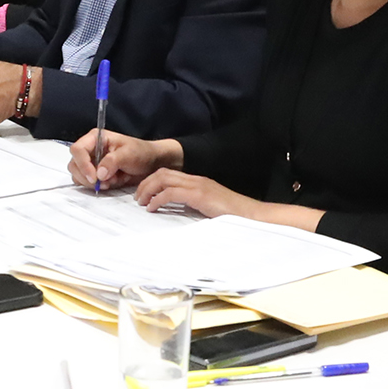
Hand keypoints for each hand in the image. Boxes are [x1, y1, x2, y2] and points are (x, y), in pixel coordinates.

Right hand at [68, 132, 179, 190]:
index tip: (94, 177)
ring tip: (110, 181)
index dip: (83, 164)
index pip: (78, 149)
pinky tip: (110, 183)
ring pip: (78, 175)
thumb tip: (99, 173)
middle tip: (103, 182)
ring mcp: (92, 162)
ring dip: (93, 182)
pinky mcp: (95, 174)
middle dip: (87, 176)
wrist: (150, 163)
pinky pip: (86, 183)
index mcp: (96, 138)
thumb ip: (112, 161)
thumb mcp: (128, 154)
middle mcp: (91, 150)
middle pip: (74, 164)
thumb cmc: (141, 152)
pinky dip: (97, 186)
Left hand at [131, 168, 251, 216]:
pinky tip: (152, 208)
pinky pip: (171, 192)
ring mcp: (197, 185)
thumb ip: (193, 205)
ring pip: (164, 178)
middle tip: (137, 197)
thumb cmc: (231, 216)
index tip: (143, 194)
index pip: (169, 173)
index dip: (152, 181)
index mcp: (197, 181)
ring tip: (141, 202)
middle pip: (162, 172)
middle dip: (145, 183)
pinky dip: (158, 200)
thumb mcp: (207, 208)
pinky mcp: (199, 195)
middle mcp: (195, 179)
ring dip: (148, 189)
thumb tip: (177, 211)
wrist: (250, 215)